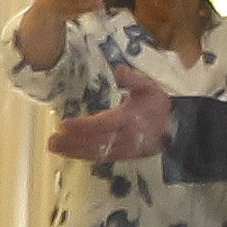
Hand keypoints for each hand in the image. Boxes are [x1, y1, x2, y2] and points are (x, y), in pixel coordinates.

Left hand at [51, 69, 172, 164]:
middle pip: (94, 142)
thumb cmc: (158, 106)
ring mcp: (123, 149)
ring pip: (95, 152)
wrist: (175, 128)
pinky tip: (70, 152)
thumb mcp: (149, 86)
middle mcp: (124, 137)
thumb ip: (132, 79)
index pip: (102, 124)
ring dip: (74, 151)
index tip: (64, 124)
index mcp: (128, 119)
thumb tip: (117, 70)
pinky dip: (83, 155)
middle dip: (72, 142)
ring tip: (54, 147)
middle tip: (52, 140)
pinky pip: (100, 157)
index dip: (82, 126)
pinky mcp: (122, 155)